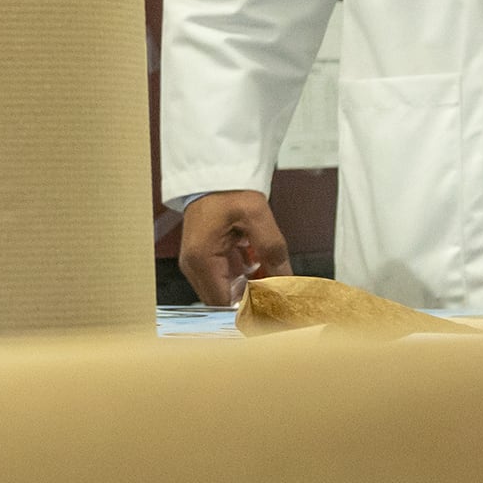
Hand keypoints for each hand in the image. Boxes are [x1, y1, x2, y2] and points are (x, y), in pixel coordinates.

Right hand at [178, 191, 291, 307]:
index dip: (252, 310)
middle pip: (224, 302)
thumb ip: (273, 252)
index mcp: (202, 259)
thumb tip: (288, 283)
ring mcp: (197, 263)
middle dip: (253, 302)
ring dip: (250, 291)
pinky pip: (225, 280)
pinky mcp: (204, 258)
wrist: (213, 172)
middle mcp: (194, 266)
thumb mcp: (257, 216)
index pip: (226, 304)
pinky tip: (262, 270)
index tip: (276, 311)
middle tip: (281, 299)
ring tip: (275, 283)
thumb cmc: (227, 188)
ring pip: (226, 293)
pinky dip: (245, 280)